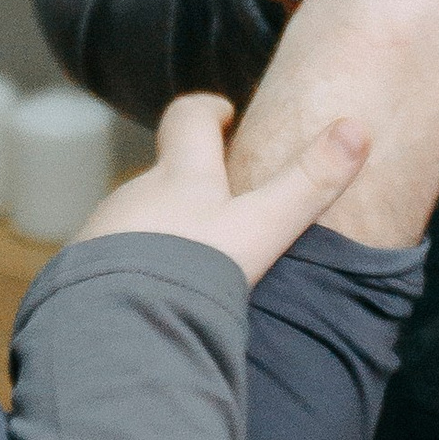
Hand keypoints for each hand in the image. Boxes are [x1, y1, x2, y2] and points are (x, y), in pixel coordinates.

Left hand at [75, 92, 371, 284]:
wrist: (119, 328)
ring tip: (187, 271)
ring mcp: (103, 236)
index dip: (206, 111)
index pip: (187, 119)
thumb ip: (309, 183)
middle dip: (187, 186)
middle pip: (162, 176)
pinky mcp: (80, 278)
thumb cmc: (195, 271)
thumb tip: (358, 128)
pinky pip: (109, 268)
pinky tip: (151, 306)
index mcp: (181, 177)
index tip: (223, 115)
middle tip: (220, 209)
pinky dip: (130, 277)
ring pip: (135, 224)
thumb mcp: (264, 226)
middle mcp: (136, 197)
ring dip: (158, 237)